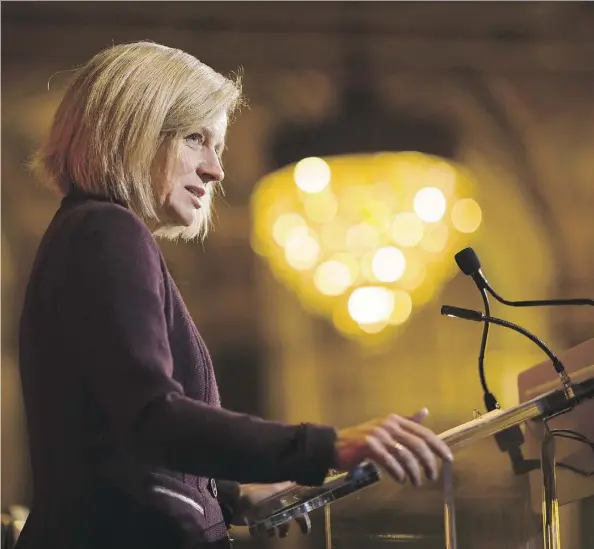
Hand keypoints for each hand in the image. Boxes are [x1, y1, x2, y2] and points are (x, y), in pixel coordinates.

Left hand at [232, 482, 311, 537]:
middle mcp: (276, 502)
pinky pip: (265, 526)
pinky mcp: (258, 517)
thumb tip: (297, 482)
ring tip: (270, 533)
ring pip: (277, 523)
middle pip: (288, 515)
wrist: (235, 503)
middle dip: (288, 526)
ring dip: (276, 529)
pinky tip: (258, 530)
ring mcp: (267, 510)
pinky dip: (263, 529)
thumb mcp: (272, 492)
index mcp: (281, 494)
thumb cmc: (255, 497)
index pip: (297, 504)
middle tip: (288, 535)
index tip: (306, 528)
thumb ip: (285, 488)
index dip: (302, 514)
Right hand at [335, 408, 452, 485]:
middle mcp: (388, 424)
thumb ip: (406, 421)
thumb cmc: (363, 439)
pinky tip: (401, 480)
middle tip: (432, 476)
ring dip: (414, 472)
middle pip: (417, 444)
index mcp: (395, 420)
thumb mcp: (386, 427)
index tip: (449, 458)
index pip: (423, 432)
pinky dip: (398, 473)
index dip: (438, 445)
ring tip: (416, 482)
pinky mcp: (369, 446)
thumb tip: (425, 411)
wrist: (337, 445)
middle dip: (428, 462)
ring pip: (405, 455)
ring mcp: (378, 434)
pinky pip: (390, 462)